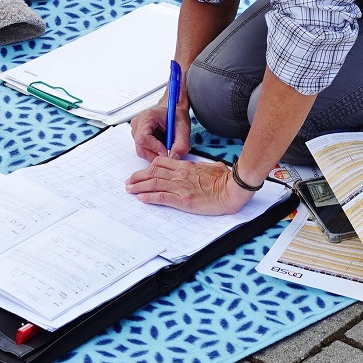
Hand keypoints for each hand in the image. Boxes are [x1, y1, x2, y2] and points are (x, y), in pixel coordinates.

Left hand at [126, 155, 254, 214]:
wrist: (232, 189)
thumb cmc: (225, 180)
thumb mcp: (212, 168)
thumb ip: (202, 168)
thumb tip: (203, 169)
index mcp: (186, 166)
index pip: (162, 163)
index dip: (149, 167)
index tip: (143, 171)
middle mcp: (180, 175)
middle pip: (153, 172)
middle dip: (139, 177)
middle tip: (130, 181)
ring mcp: (180, 187)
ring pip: (153, 183)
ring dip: (139, 187)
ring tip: (130, 189)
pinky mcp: (182, 200)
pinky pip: (160, 197)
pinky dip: (148, 197)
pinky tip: (141, 198)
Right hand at [130, 103, 190, 160]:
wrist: (174, 111)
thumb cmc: (176, 115)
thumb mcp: (183, 127)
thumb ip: (181, 143)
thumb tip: (175, 156)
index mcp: (147, 117)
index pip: (143, 138)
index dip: (155, 148)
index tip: (167, 151)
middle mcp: (138, 124)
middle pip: (140, 148)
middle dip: (156, 155)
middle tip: (168, 153)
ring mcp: (136, 131)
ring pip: (142, 151)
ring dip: (155, 154)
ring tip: (166, 147)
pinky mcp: (138, 137)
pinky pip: (143, 150)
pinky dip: (153, 152)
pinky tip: (161, 146)